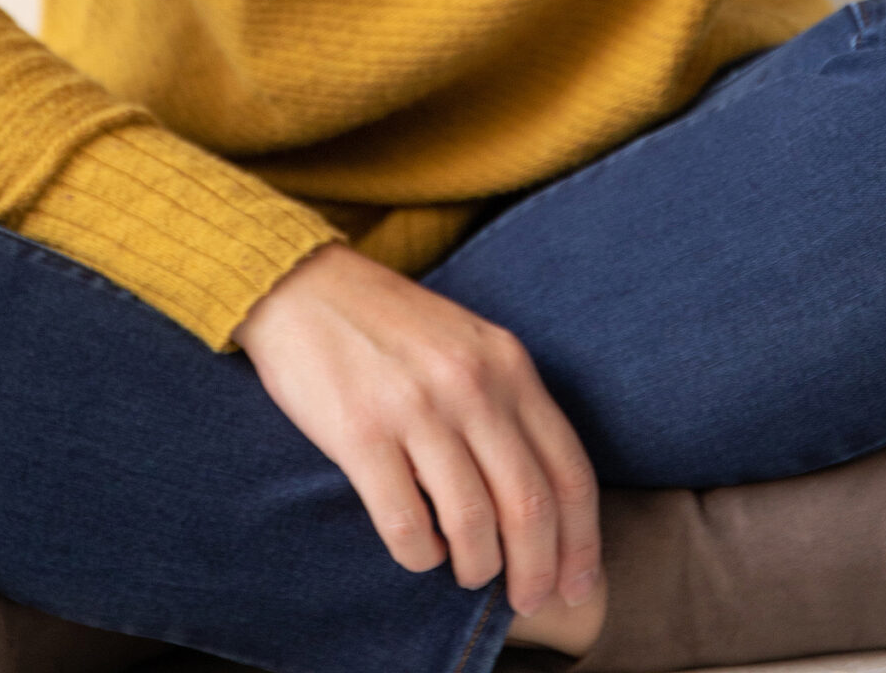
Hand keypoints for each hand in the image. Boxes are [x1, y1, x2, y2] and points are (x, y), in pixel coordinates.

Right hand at [235, 242, 601, 623]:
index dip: (581, 541)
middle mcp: (471, 384)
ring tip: (469, 570)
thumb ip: (508, 404)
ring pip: (473, 524)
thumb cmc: (390, 325)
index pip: (569, 469)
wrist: (304, 286)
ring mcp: (416, 408)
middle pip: (529, 506)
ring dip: (477, 566)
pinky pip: (406, 525)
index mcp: (507, 362)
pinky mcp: (361, 433)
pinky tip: (419, 550)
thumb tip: (545, 502)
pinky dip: (420, 555)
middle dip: (537, 570)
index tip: (578, 585)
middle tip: (528, 599)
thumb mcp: (469, 345)